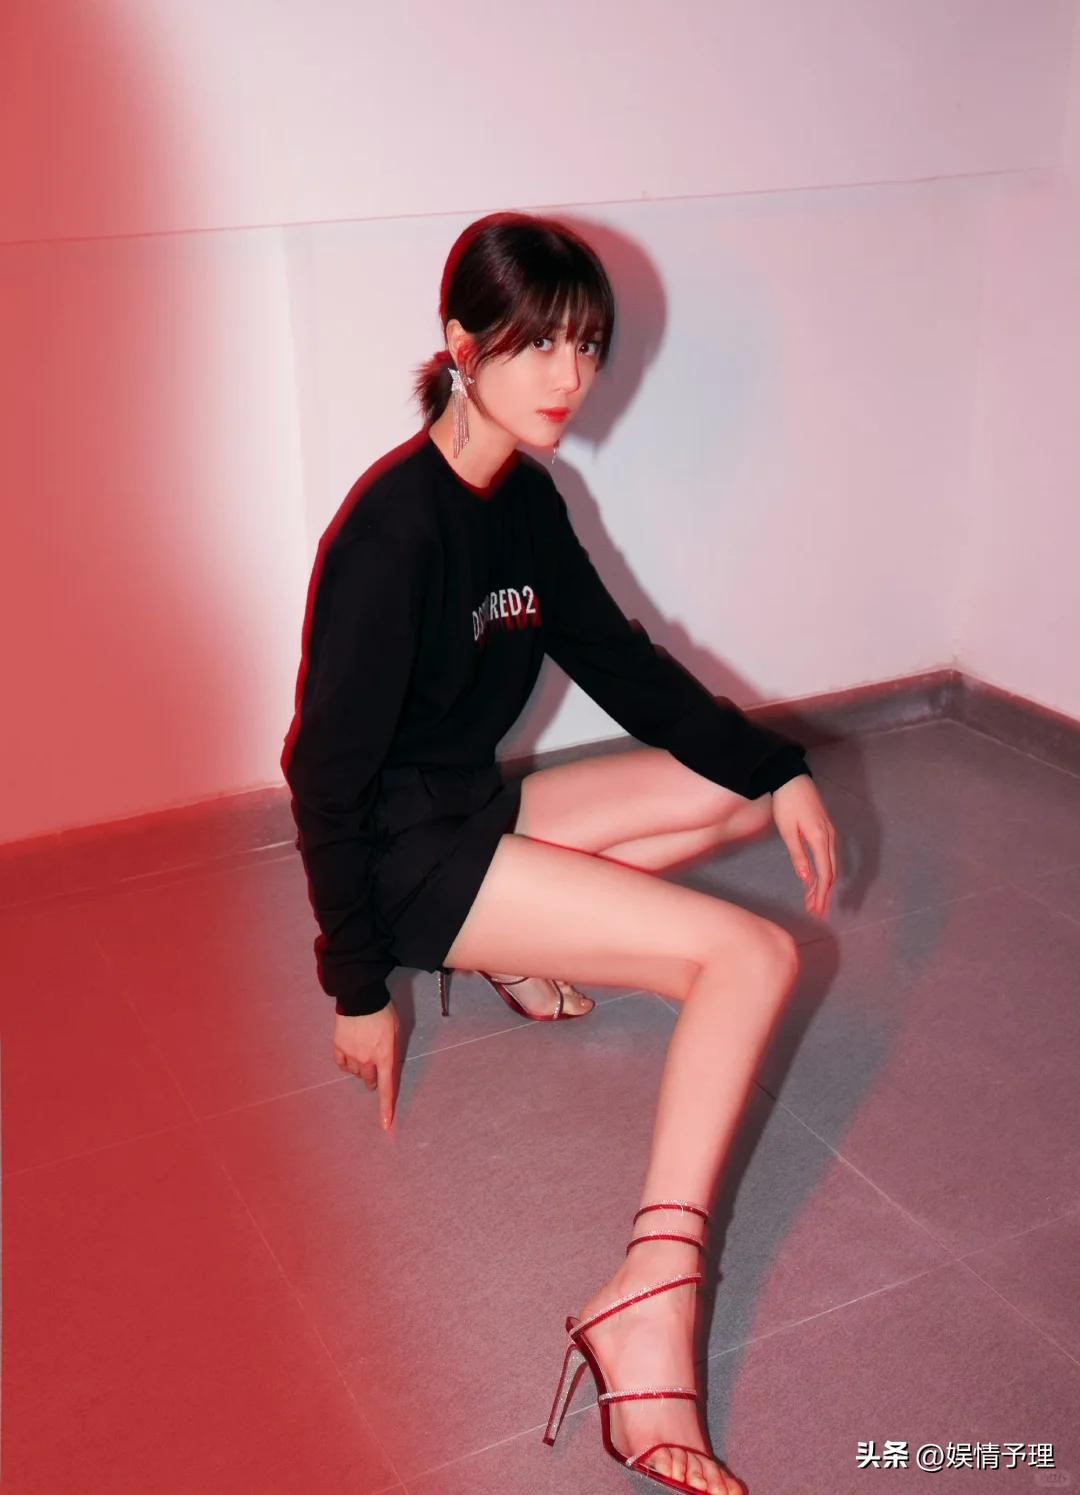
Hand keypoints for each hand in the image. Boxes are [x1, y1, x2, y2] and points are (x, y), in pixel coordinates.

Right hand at [333, 1002, 399, 1129]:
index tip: (385, 1125)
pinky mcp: (338, 1048)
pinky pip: (342, 1065)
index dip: (386, 1108)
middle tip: (376, 1065)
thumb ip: (393, 1052)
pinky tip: (350, 1054)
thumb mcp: (396, 1032)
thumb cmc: (384, 1013)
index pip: (387, 1088)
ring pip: (356, 1073)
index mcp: (385, 1056)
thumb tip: (389, 1067)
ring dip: (361, 1068)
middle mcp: (368, 1060)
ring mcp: (351, 1055)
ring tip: (364, 1050)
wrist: (361, 997)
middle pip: (370, 1081)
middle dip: (374, 1078)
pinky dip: (347, 1064)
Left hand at [771, 774, 838, 916]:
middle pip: (830, 872)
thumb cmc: (787, 803)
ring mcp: (829, 833)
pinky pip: (828, 855)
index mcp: (820, 838)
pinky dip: (823, 870)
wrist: (791, 778)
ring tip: (815, 900)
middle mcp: (829, 837)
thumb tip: (806, 879)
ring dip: (823, 884)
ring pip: (830, 864)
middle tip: (816, 911)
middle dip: (823, 894)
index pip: (824, 873)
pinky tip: (816, 879)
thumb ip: (798, 855)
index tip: (816, 909)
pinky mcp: (825, 829)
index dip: (821, 894)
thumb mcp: (788, 831)